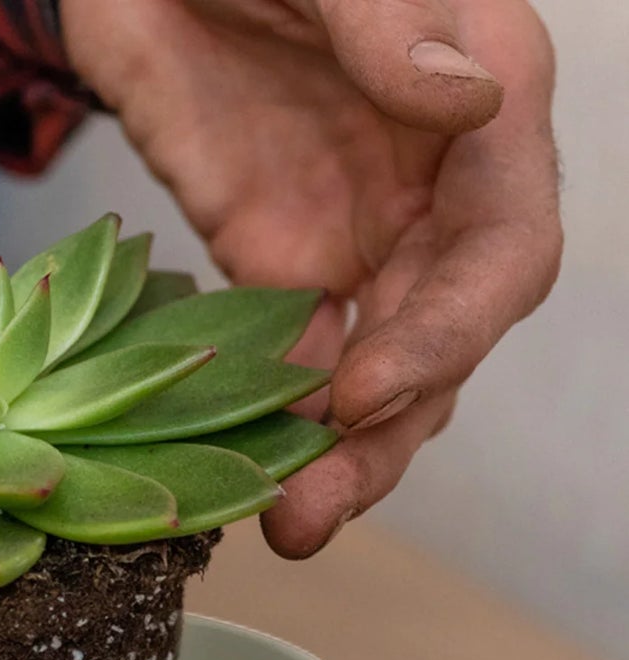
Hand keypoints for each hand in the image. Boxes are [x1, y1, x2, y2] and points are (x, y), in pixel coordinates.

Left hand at [60, 0, 561, 555]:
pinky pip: (293, 361)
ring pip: (375, 372)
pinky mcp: (280, 263)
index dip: (444, 334)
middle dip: (384, 436)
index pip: (503, 251)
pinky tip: (238, 473)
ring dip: (336, 456)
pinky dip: (273, 421)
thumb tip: (472, 100)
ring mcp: (359, 236)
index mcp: (482, 105)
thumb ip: (390, 22)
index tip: (360, 392)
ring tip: (285, 526)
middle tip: (308, 512)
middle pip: (441, 341)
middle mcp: (435, 189)